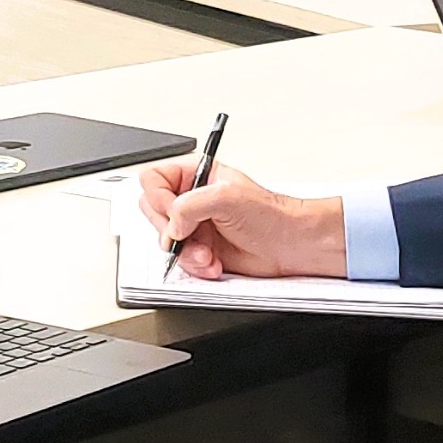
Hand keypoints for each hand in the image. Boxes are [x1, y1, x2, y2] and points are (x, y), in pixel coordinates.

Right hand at [136, 160, 344, 280]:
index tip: (174, 212)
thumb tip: (172, 225)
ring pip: (166, 241)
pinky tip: (214, 263)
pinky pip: (181, 261)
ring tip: (208, 253)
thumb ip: (190, 205)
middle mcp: (192, 200)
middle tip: (188, 235)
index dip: (158, 198)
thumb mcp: (227, 197)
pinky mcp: (200, 250)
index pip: (154, 180)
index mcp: (196, 176)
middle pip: (153, 212)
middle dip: (170, 230)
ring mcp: (195, 226)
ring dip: (186, 252)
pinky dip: (196, 266)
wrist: (288, 244)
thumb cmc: (269, 214)